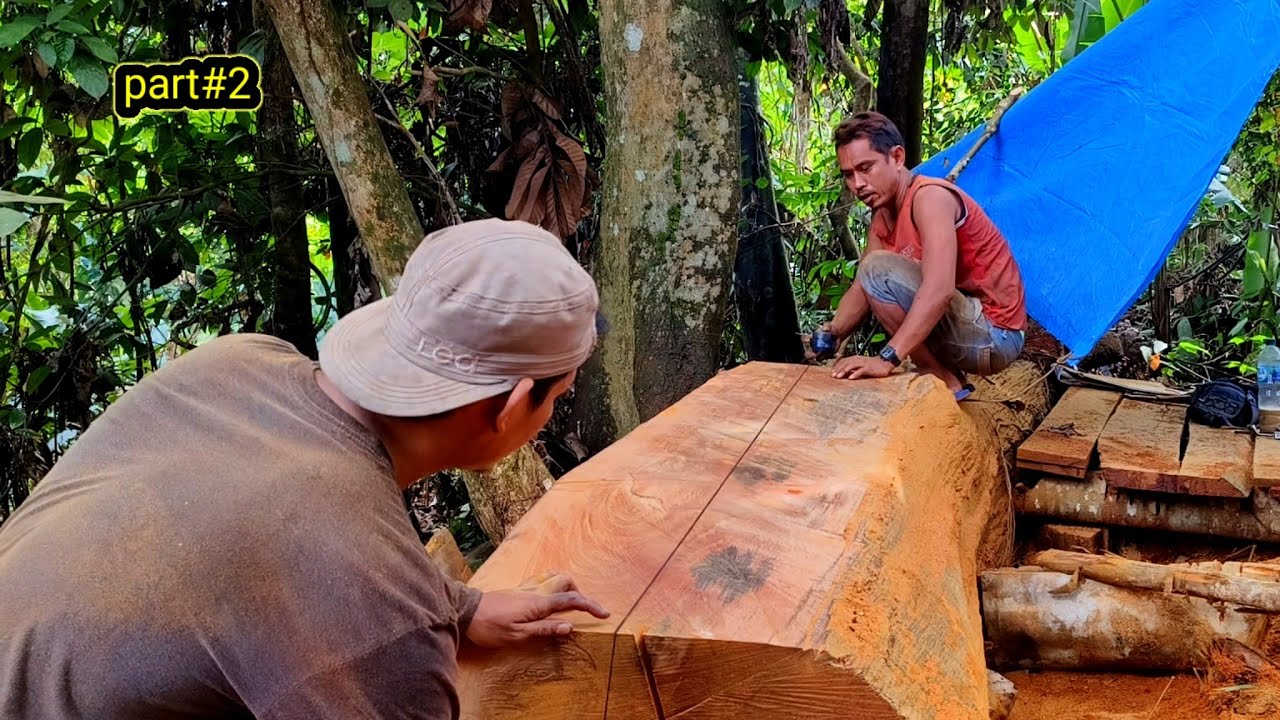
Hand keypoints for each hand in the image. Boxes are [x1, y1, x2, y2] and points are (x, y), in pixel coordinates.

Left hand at [465, 571, 609, 647]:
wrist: (465, 612)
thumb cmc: (489, 627)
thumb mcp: (517, 635)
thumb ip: (544, 629)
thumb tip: (569, 627)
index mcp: (539, 602)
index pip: (571, 600)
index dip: (590, 605)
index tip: (604, 613)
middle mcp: (535, 590)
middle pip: (565, 581)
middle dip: (578, 592)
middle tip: (581, 609)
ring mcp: (525, 586)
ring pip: (553, 576)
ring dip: (565, 586)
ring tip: (567, 603)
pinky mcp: (517, 588)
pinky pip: (540, 579)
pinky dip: (551, 585)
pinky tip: (546, 598)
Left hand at [832, 355, 894, 379]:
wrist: (885, 362)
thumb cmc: (872, 365)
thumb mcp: (861, 365)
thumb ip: (853, 368)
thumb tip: (845, 373)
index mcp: (855, 358)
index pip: (843, 361)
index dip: (837, 367)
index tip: (832, 373)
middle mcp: (858, 360)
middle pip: (846, 363)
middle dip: (838, 369)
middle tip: (833, 376)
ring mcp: (863, 363)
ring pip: (851, 366)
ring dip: (844, 371)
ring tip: (839, 377)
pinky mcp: (869, 368)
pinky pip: (861, 370)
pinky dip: (855, 374)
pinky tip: (851, 378)